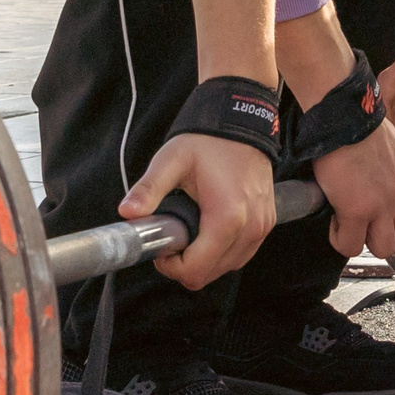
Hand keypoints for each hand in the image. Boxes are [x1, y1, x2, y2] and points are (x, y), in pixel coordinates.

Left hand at [118, 133, 276, 290]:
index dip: (171, 267)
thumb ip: (148, 189)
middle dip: (187, 264)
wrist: (243, 119)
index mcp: (227, 217)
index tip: (162, 247)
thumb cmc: (209, 140)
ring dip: (206, 259)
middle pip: (211, 274)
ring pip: (228, 267)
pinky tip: (209, 230)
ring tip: (191, 231)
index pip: (196, 271)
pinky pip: (243, 254)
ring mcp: (262, 226)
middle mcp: (250, 227)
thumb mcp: (171, 161)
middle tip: (173, 238)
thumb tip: (127, 213)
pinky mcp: (267, 222)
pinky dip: (224, 252)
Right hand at [312, 120, 394, 260]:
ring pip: (384, 250)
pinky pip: (350, 245)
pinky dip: (340, 239)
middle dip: (385, 240)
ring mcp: (381, 205)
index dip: (390, 220)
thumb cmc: (357, 121)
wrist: (343, 115)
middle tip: (364, 226)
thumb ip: (389, 168)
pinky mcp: (356, 210)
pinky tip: (334, 222)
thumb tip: (374, 177)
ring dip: (363, 242)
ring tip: (348, 225)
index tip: (372, 212)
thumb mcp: (389, 146)